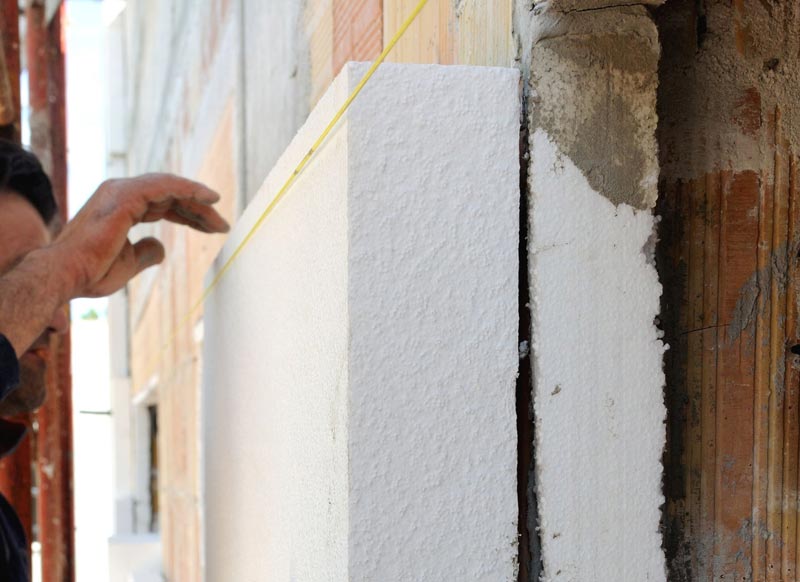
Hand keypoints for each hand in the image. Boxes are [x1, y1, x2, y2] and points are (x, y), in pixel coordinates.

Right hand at [51, 173, 229, 297]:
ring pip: (171, 188)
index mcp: (121, 207)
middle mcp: (120, 193)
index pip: (164, 205)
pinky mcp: (126, 195)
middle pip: (171, 196)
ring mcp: (122, 191)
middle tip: (221, 225)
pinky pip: (166, 186)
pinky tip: (209, 198)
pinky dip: (189, 188)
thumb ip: (145, 252)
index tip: (212, 227)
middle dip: (198, 209)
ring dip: (199, 200)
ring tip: (220, 217)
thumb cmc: (91, 272)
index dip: (189, 214)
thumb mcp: (128, 263)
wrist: (67, 275)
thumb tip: (161, 248)